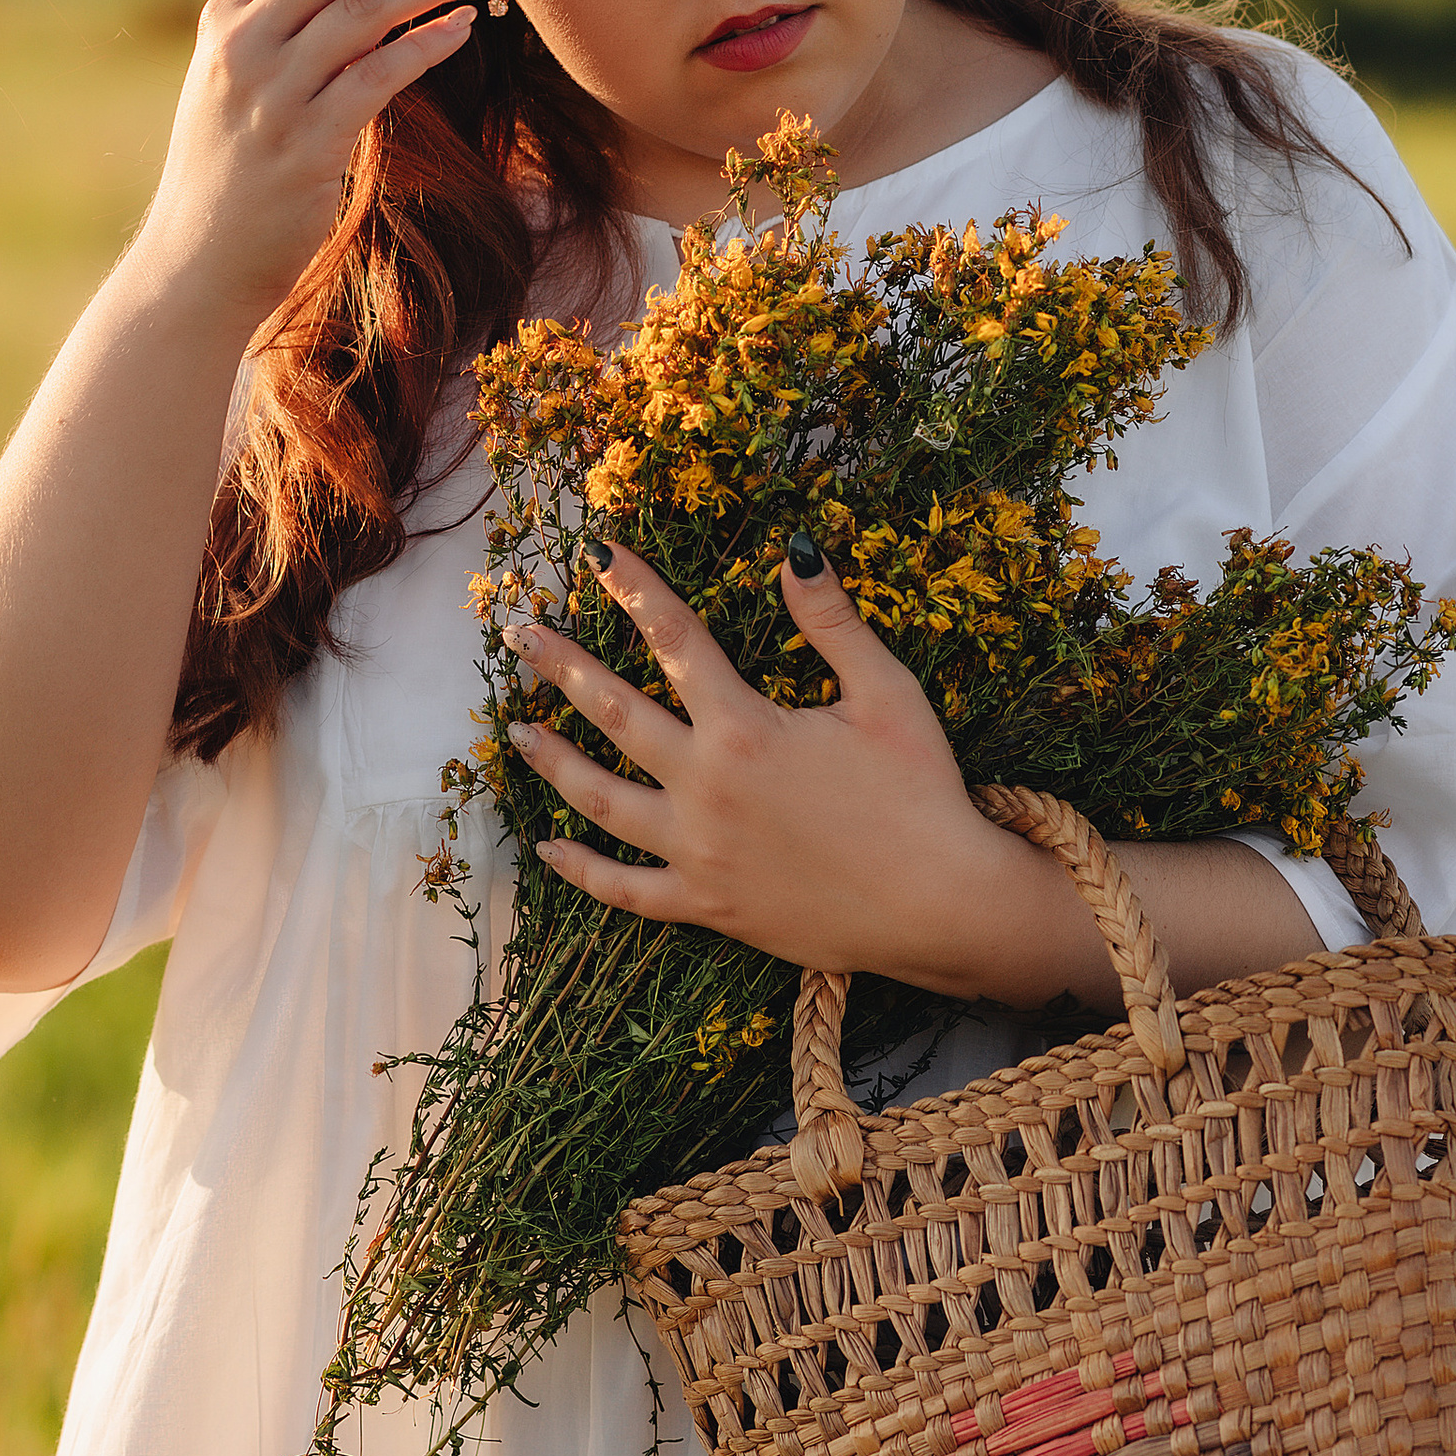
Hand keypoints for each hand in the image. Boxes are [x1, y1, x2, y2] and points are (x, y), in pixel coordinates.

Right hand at [133, 0, 499, 340]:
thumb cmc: (233, 169)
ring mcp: (271, 94)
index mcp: (224, 16)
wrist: (197, 264)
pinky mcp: (306, 145)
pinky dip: (430, 42)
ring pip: (368, 6)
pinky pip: (381, 74)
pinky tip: (465, 28)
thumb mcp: (237, 78)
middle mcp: (241, 44)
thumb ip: (281, 20)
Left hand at [507, 538, 1017, 995]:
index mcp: (744, 727)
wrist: (939, 904)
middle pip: (614, 712)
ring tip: (516, 732)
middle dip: (562, 666)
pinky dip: (580, 869)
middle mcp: (705, 786)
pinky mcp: (707, 905)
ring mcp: (698, 851)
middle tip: (520, 633)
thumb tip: (795, 550)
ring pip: (601, 799)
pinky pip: (625, 889)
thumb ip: (832, 622)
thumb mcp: (886, 693)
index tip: (595, 552)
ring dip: (554, 760)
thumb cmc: (920, 793)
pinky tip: (546, 847)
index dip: (633, 587)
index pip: (674, 638)